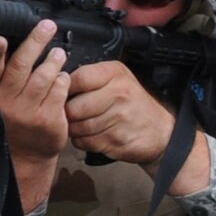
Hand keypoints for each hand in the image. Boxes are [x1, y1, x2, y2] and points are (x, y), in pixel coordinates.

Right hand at [0, 22, 69, 210]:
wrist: (26, 157)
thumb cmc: (14, 121)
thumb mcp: (1, 100)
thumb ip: (5, 76)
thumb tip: (13, 43)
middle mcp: (9, 102)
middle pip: (23, 65)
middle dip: (36, 41)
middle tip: (47, 26)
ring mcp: (29, 111)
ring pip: (45, 76)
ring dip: (54, 60)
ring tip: (58, 53)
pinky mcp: (48, 119)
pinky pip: (60, 90)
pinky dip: (63, 80)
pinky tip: (62, 78)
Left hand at [66, 62, 211, 193]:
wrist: (159, 131)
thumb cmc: (131, 103)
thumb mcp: (116, 80)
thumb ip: (90, 78)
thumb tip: (56, 81)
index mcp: (115, 74)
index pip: (78, 79)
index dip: (65, 89)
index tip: (65, 94)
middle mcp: (118, 93)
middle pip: (73, 107)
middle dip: (67, 114)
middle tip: (71, 114)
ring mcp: (118, 118)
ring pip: (76, 127)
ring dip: (73, 129)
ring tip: (82, 125)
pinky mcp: (115, 139)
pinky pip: (83, 142)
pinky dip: (82, 141)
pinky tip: (91, 135)